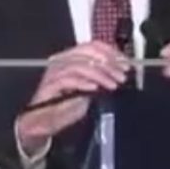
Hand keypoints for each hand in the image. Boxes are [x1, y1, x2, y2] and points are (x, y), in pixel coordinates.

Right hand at [15, 42, 129, 155]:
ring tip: (113, 84)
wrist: (44, 122)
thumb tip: (120, 72)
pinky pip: (68, 79)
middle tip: (122, 75)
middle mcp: (61, 61)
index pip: (93, 46)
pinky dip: (84, 82)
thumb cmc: (65, 105)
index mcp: (71, 57)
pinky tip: (95, 88)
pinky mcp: (49, 85)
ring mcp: (54, 72)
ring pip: (80, 65)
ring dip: (100, 75)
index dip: (112, 52)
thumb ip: (100, 78)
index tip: (126, 63)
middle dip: (109, 63)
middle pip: (88, 53)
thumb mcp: (88, 90)